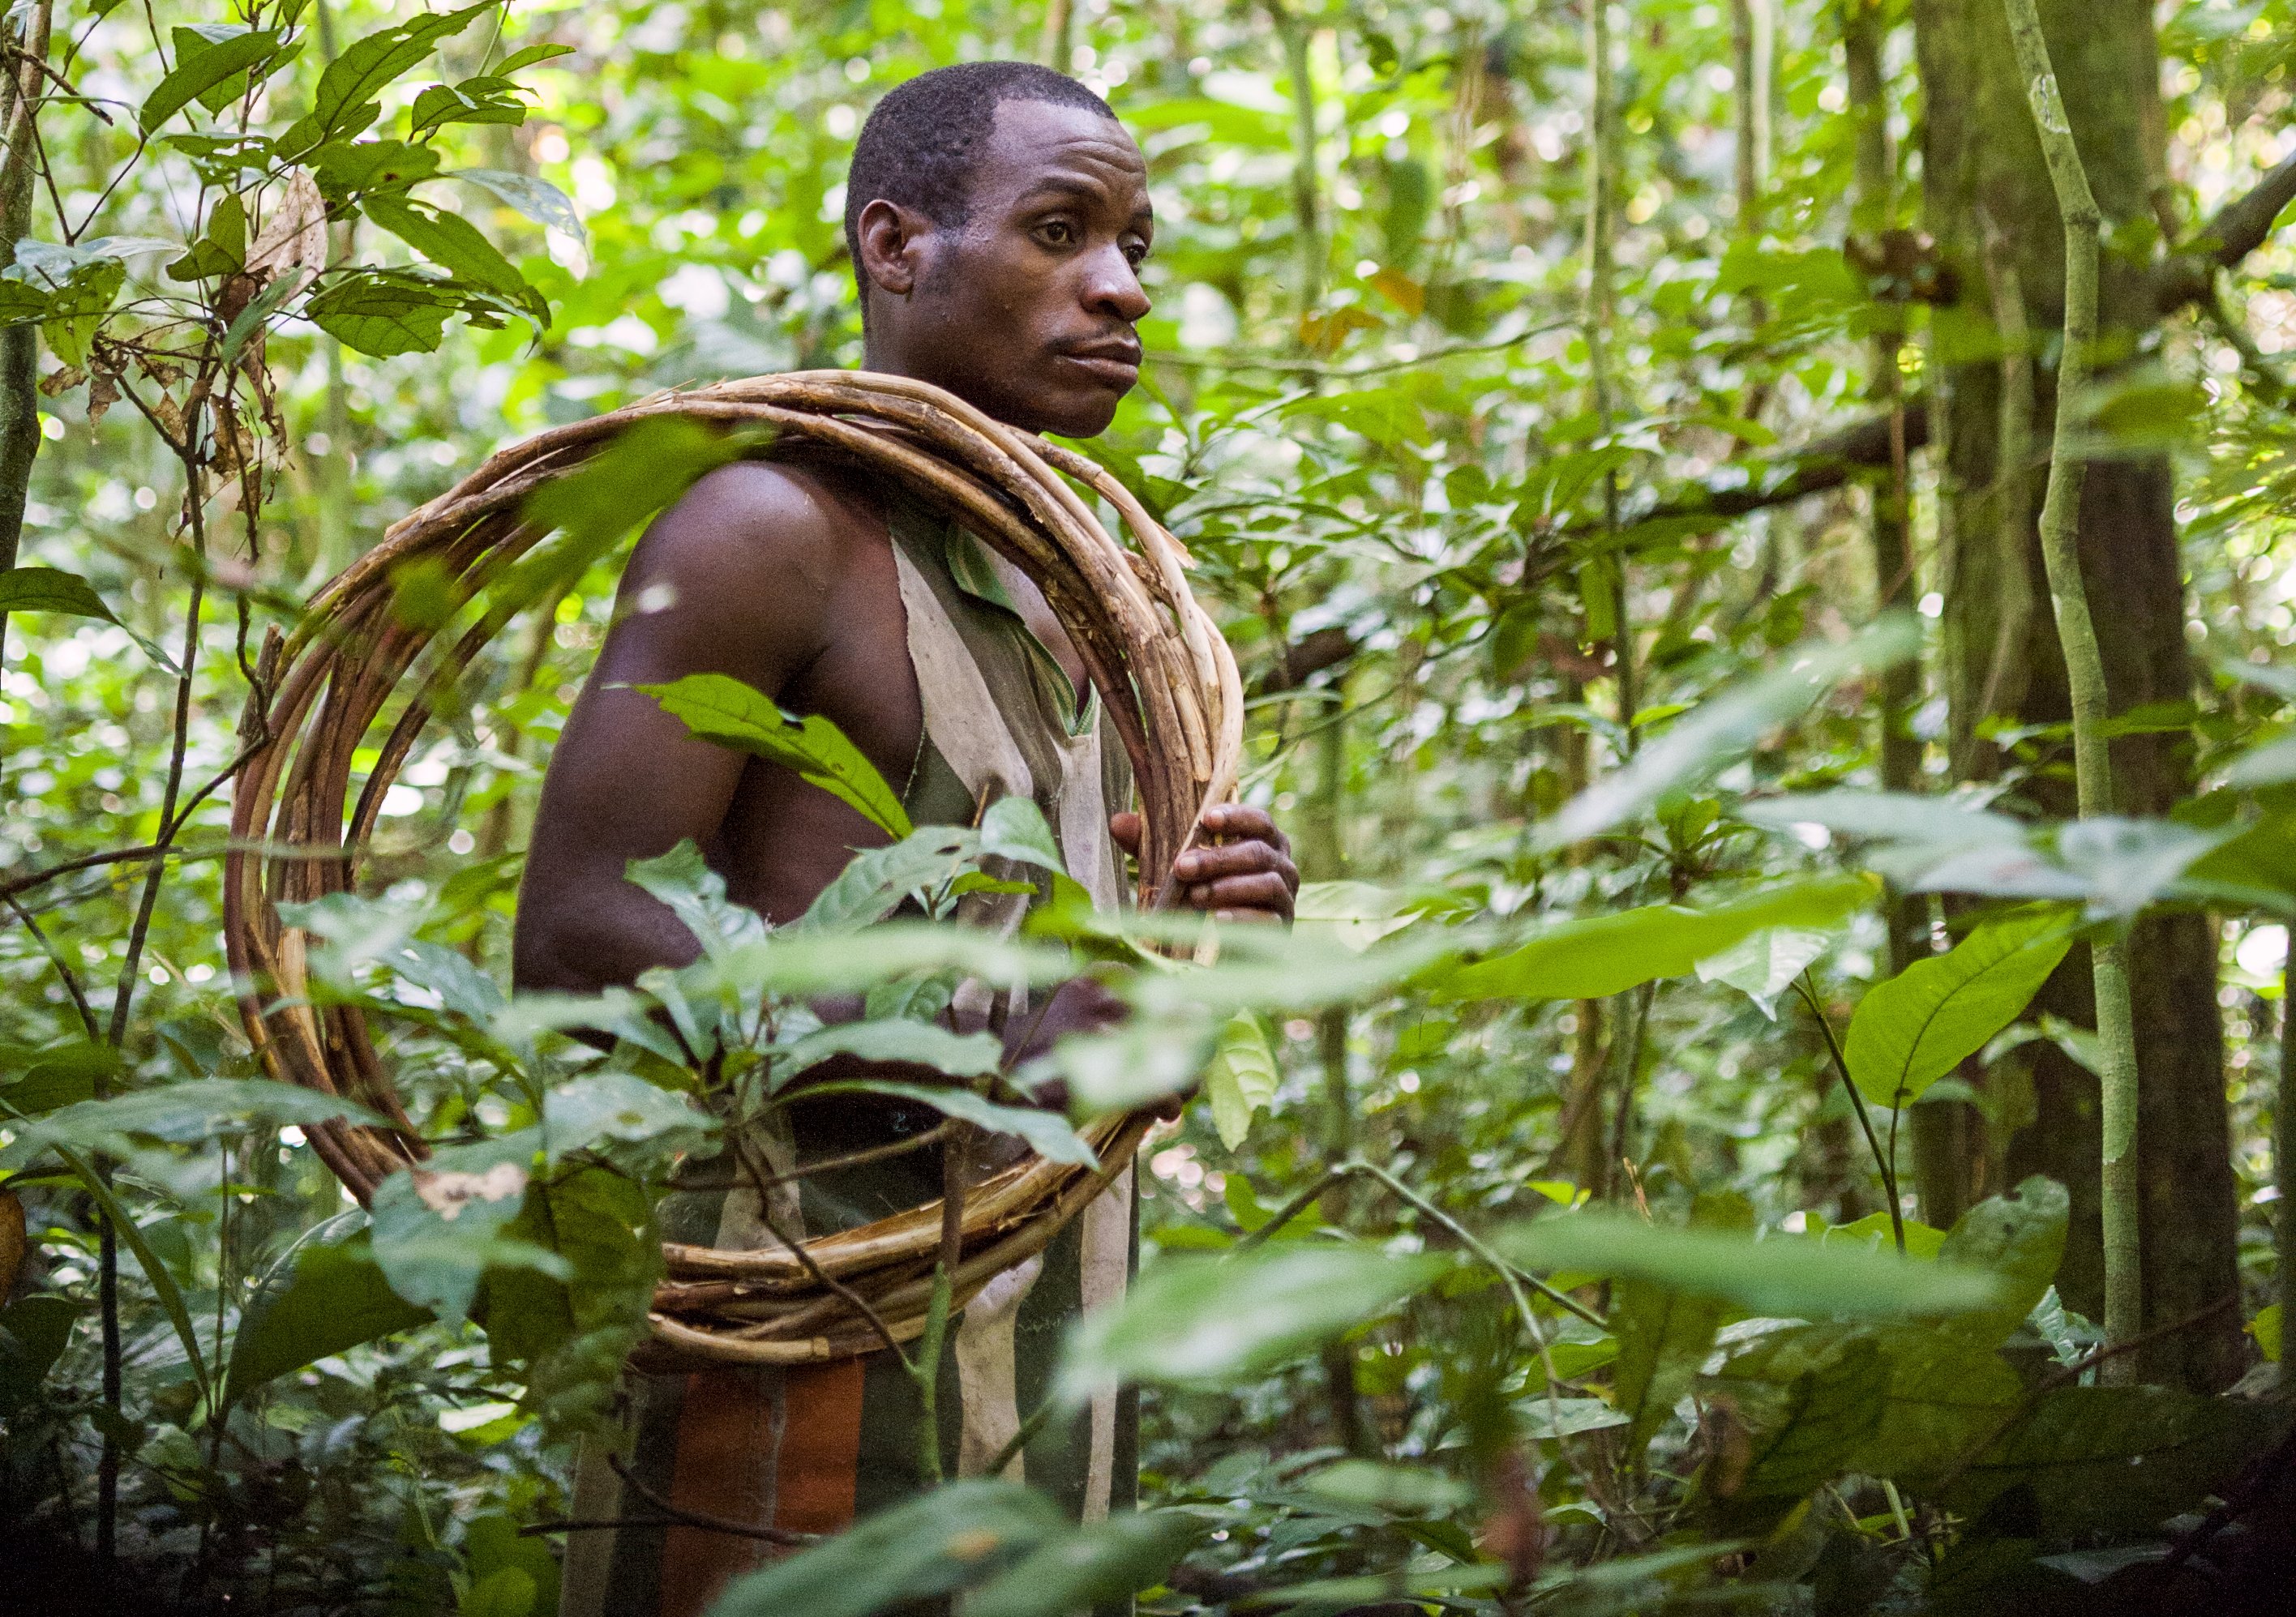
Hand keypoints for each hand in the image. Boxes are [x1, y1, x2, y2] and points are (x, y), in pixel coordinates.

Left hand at [1111, 803, 1298, 922]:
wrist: (1221, 951)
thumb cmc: (1201, 895)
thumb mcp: (1173, 867)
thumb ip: (1149, 843)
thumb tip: (1118, 822)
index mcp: (1264, 841)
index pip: (1259, 820)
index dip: (1236, 816)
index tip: (1206, 819)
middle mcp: (1282, 866)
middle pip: (1257, 852)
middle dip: (1218, 858)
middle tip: (1181, 866)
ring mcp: (1285, 898)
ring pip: (1266, 884)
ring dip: (1226, 888)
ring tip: (1193, 896)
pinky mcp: (1282, 930)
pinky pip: (1268, 920)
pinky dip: (1242, 918)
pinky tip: (1217, 920)